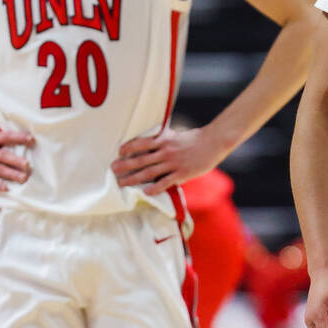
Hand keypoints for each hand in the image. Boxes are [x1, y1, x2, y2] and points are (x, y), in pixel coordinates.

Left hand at [112, 125, 227, 194]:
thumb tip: (155, 138)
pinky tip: (145, 192)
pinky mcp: (182, 173)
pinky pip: (165, 182)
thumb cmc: (196, 138)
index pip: (142, 143)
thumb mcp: (178, 135)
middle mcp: (166, 151)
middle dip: (125, 165)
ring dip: (133, 178)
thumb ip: (165, 138)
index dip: (129, 147)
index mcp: (164, 140)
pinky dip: (155, 187)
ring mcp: (173, 163)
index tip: (119, 152)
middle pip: (141, 159)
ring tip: (121, 183)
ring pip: (149, 172)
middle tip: (113, 169)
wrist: (214, 142)